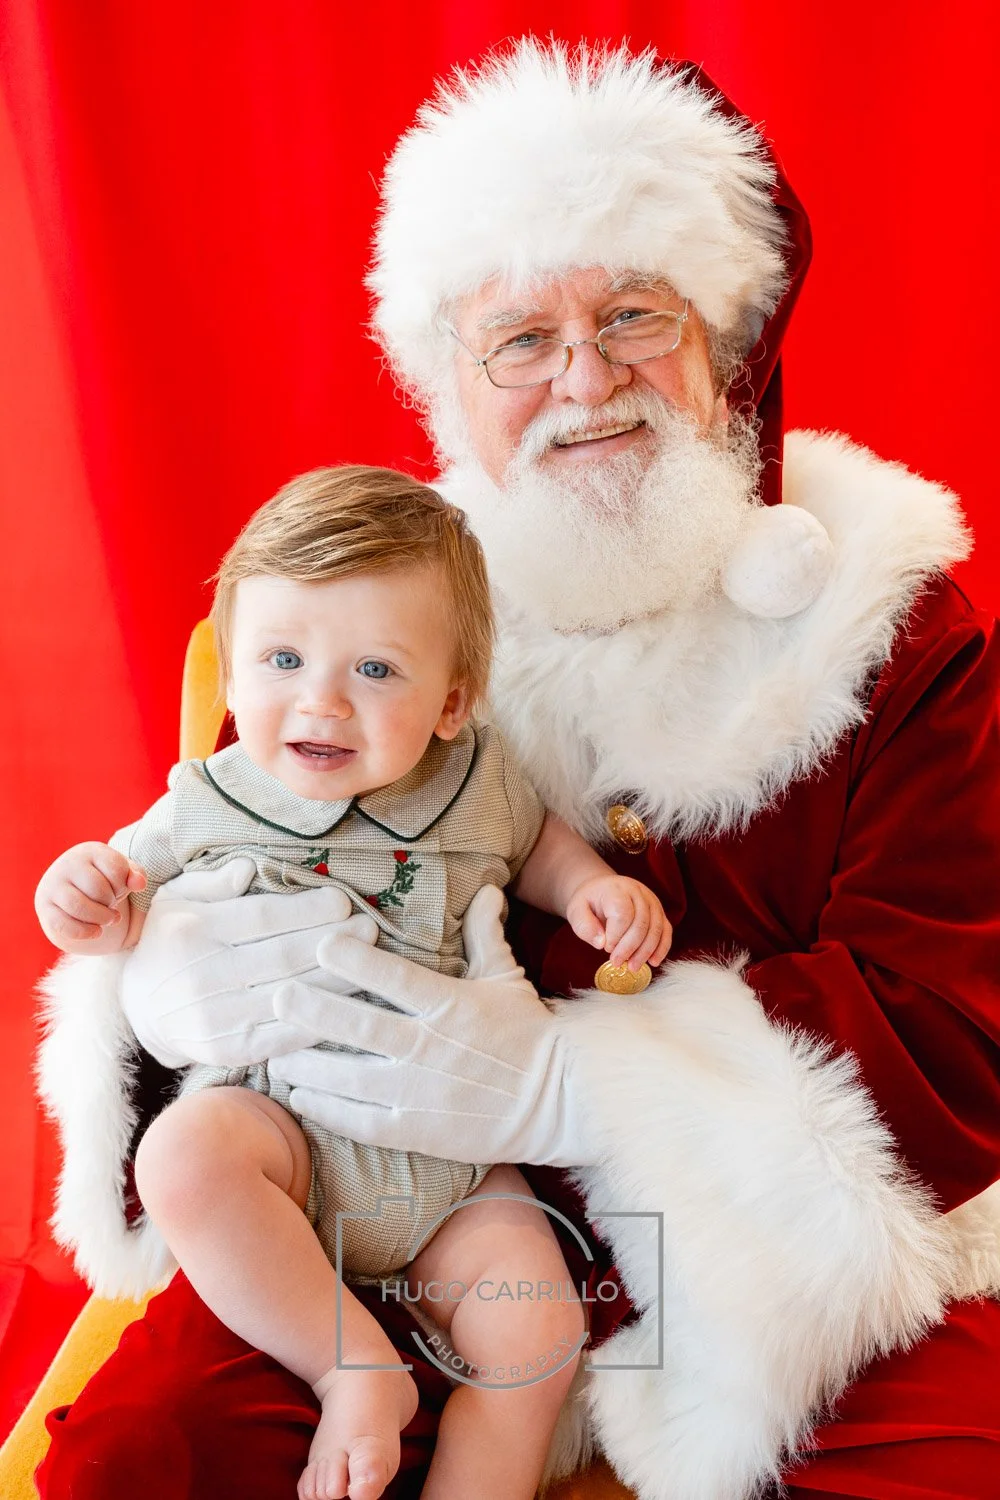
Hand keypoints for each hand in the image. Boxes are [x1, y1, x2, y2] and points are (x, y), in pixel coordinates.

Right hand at [36, 842, 145, 949]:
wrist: (70, 891)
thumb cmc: (102, 879)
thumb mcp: (120, 873)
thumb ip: (135, 875)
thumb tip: (139, 883)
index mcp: (89, 851)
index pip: (116, 868)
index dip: (124, 885)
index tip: (119, 888)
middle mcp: (67, 864)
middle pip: (98, 890)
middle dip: (111, 902)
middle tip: (111, 904)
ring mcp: (53, 886)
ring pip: (79, 907)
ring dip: (101, 918)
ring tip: (110, 919)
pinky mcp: (45, 908)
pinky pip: (65, 925)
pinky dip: (86, 932)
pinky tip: (97, 931)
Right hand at [120, 858, 378, 1068]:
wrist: (140, 1007)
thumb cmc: (171, 940)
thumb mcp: (179, 898)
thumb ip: (214, 881)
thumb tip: (249, 868)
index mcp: (193, 931)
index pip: (261, 917)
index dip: (307, 909)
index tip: (343, 900)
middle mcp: (201, 975)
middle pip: (282, 956)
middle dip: (333, 940)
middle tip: (369, 927)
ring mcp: (214, 1018)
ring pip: (289, 995)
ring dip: (336, 980)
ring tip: (369, 961)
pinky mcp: (227, 1049)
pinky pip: (282, 1035)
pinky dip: (317, 1019)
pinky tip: (346, 1004)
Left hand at [268, 884, 592, 1167]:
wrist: (561, 1097)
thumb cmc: (530, 1032)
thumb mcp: (507, 976)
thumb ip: (486, 932)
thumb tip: (485, 887)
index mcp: (449, 1003)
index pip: (393, 976)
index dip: (354, 961)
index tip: (320, 945)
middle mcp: (430, 1046)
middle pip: (358, 1026)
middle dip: (311, 1011)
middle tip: (275, 996)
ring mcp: (422, 1091)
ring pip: (350, 1077)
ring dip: (307, 1065)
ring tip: (275, 1053)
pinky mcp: (420, 1130)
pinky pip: (363, 1122)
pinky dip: (328, 1110)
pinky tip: (302, 1097)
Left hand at [565, 875, 671, 971]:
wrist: (602, 890)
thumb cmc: (589, 902)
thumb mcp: (576, 911)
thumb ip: (584, 927)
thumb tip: (601, 943)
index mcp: (616, 889)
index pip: (622, 913)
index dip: (616, 935)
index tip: (606, 947)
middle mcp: (638, 891)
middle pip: (641, 922)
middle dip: (630, 947)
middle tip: (618, 962)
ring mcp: (652, 901)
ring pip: (656, 928)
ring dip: (646, 951)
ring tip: (633, 967)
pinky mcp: (659, 912)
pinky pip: (666, 930)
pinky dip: (662, 947)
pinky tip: (653, 962)